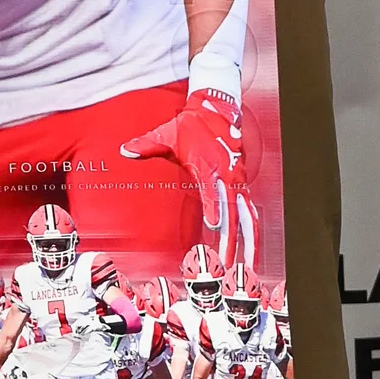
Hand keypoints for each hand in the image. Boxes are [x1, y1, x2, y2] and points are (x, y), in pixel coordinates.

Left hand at [124, 91, 254, 265]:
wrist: (216, 110)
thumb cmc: (190, 126)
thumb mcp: (166, 134)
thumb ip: (146, 146)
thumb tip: (126, 150)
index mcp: (208, 165)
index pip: (213, 190)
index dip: (214, 206)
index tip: (214, 224)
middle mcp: (227, 176)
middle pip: (233, 212)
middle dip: (232, 240)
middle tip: (226, 263)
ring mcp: (237, 183)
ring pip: (248, 217)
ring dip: (250, 243)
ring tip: (249, 268)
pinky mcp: (241, 187)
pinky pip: (250, 214)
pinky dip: (253, 234)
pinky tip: (252, 254)